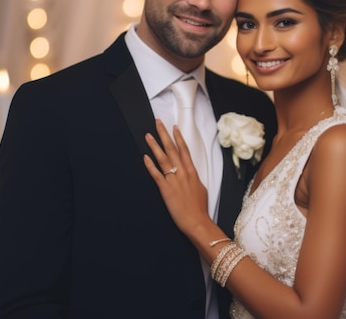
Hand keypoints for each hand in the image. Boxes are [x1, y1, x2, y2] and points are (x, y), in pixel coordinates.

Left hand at [144, 119, 210, 234]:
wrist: (197, 221)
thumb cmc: (199, 207)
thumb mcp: (200, 188)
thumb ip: (193, 178)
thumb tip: (189, 174)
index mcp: (192, 172)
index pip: (184, 150)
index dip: (178, 137)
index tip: (174, 127)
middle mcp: (182, 173)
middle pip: (172, 149)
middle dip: (164, 135)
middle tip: (158, 123)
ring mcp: (173, 180)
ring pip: (163, 158)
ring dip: (155, 146)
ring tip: (148, 136)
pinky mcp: (165, 189)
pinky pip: (156, 174)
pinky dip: (150, 165)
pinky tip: (145, 157)